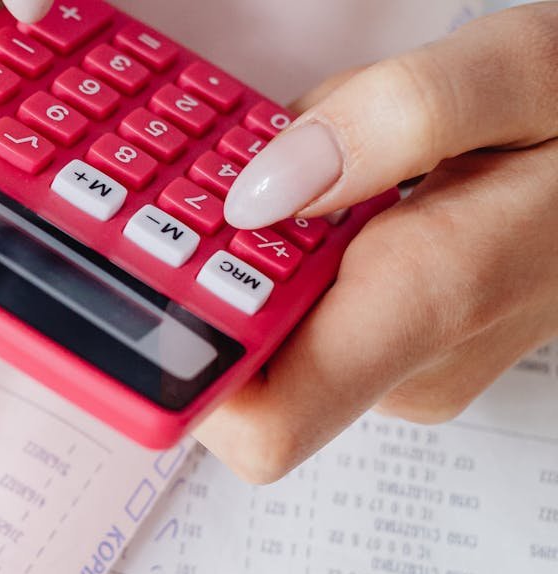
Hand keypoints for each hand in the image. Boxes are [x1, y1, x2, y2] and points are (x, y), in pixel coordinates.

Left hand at [198, 3, 557, 482]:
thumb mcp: (518, 75)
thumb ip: (393, 122)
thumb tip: (259, 192)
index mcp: (425, 306)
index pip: (260, 424)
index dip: (177, 371)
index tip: (129, 287)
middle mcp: (402, 362)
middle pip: (237, 359)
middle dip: (194, 270)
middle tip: (188, 176)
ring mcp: (399, 357)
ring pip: (267, 327)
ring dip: (240, 248)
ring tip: (270, 164)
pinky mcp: (398, 337)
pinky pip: (303, 309)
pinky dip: (282, 247)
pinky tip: (302, 184)